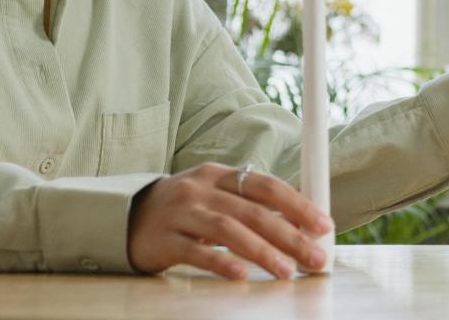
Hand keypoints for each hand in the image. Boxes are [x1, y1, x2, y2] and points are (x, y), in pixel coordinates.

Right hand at [127, 162, 334, 278]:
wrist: (124, 217)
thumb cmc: (182, 209)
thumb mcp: (214, 195)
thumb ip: (249, 205)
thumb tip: (298, 226)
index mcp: (218, 174)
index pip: (266, 185)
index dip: (298, 205)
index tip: (324, 225)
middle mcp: (200, 189)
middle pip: (253, 211)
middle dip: (290, 235)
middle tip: (315, 257)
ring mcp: (180, 214)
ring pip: (228, 230)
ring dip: (263, 251)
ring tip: (287, 270)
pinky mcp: (163, 240)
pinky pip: (196, 253)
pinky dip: (221, 263)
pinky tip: (242, 275)